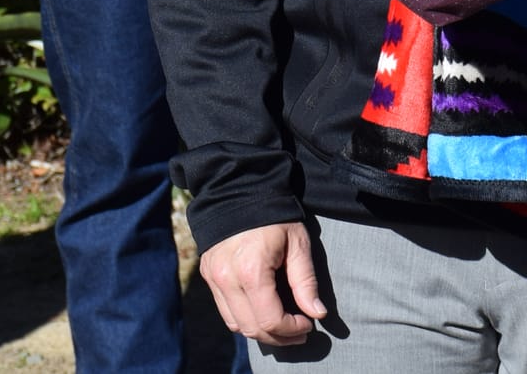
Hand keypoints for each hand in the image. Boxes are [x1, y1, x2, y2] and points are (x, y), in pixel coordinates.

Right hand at [199, 222, 326, 346]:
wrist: (238, 189)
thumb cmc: (275, 215)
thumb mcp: (298, 243)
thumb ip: (306, 281)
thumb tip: (318, 313)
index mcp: (251, 271)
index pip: (271, 321)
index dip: (292, 330)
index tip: (308, 324)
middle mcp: (227, 279)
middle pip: (252, 329)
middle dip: (279, 337)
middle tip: (299, 332)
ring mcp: (214, 278)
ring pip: (236, 325)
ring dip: (261, 332)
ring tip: (282, 326)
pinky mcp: (208, 275)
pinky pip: (225, 311)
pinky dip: (244, 318)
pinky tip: (262, 311)